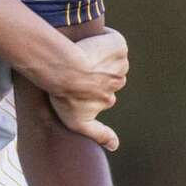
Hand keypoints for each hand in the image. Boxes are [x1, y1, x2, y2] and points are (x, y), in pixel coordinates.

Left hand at [48, 29, 128, 150]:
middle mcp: (118, 82)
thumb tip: (116, 146)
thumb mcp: (78, 122)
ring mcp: (121, 64)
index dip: (86, 84)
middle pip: (108, 72)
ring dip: (97, 54)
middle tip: (73, 67)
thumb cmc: (65, 96)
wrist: (64, 72)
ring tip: (78, 54)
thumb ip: (99, 135)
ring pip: (110, 56)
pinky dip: (102, 39)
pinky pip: (112, 41)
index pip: (103, 90)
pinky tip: (87, 43)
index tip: (74, 82)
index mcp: (109, 98)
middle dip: (93, 69)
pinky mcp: (120, 46)